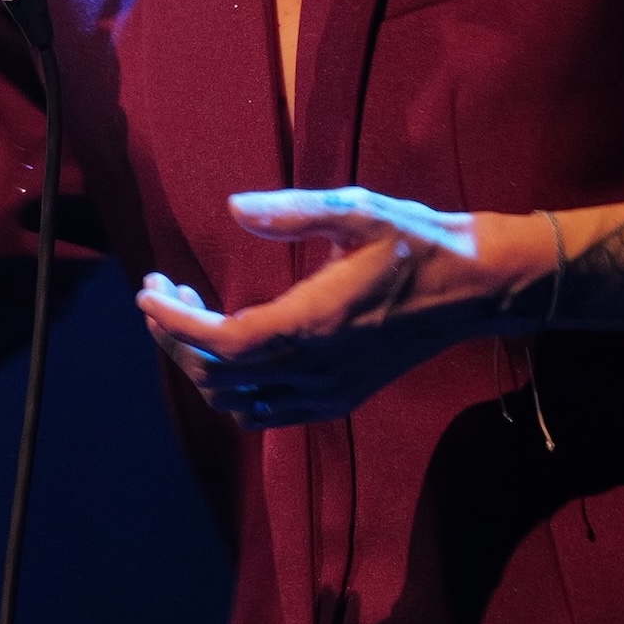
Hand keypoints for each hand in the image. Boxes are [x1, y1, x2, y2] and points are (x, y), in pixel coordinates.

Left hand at [136, 187, 543, 426]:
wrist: (477, 286)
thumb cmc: (417, 241)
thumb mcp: (357, 210)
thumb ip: (292, 212)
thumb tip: (234, 208)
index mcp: (314, 325)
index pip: (220, 344)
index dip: (173, 324)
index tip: (147, 291)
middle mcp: (317, 369)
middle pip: (218, 378)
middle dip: (175, 338)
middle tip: (162, 294)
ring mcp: (330, 391)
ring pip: (239, 404)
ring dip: (202, 367)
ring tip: (190, 318)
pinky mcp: (342, 398)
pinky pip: (270, 414)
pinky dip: (235, 391)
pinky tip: (231, 351)